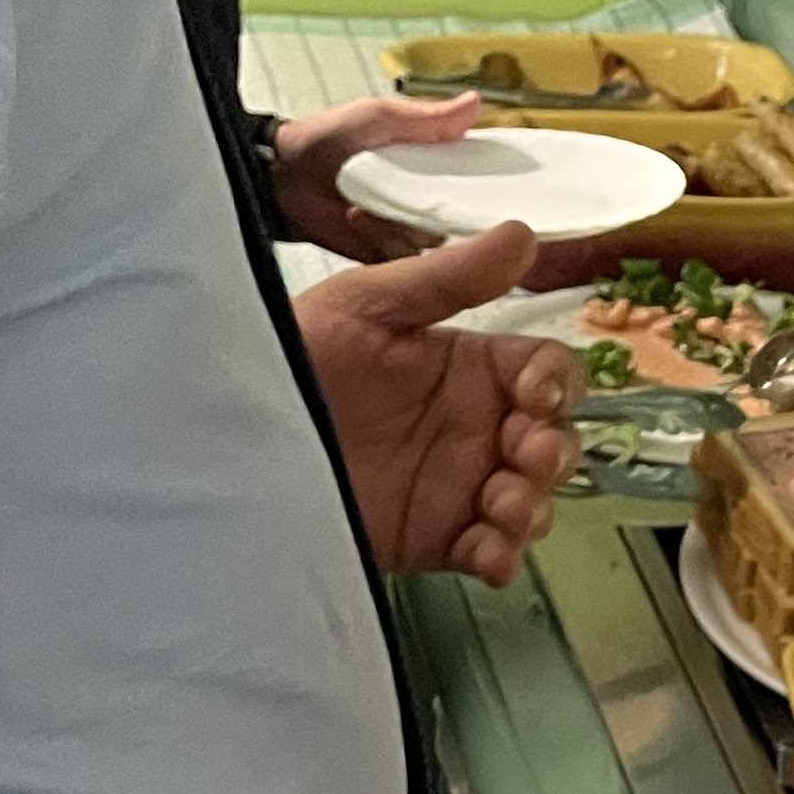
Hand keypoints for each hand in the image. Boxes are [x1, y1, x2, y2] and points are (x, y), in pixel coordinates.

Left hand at [272, 90, 481, 258]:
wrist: (283, 179)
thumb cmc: (327, 139)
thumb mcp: (378, 117)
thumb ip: (426, 118)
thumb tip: (474, 104)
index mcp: (434, 165)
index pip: (476, 180)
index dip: (486, 186)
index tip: (483, 187)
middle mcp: (428, 201)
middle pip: (463, 219)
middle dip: (440, 211)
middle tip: (409, 195)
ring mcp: (410, 231)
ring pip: (436, 243)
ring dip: (402, 225)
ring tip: (367, 206)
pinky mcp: (391, 257)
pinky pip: (407, 261)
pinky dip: (385, 243)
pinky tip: (360, 221)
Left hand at [296, 224, 582, 585]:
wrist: (237, 439)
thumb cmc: (294, 357)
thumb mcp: (367, 305)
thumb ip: (446, 277)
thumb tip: (518, 237)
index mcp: (466, 367)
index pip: (547, 373)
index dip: (556, 384)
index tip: (534, 394)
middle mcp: (472, 427)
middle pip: (554, 442)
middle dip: (552, 452)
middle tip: (523, 454)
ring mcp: (458, 486)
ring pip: (532, 501)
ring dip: (532, 506)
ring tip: (501, 504)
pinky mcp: (436, 536)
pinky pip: (491, 554)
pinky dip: (502, 556)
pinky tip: (487, 549)